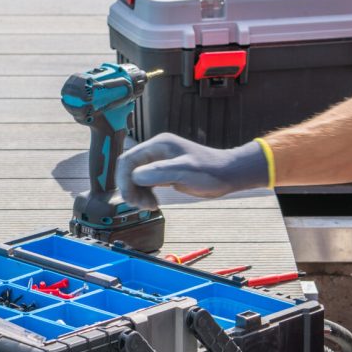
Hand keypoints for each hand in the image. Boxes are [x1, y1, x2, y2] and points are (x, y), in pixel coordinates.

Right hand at [116, 132, 268, 210]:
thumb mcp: (184, 171)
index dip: (124, 180)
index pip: (128, 159)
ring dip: (137, 194)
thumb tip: (135, 176)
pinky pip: (145, 183)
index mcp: (158, 145)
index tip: (130, 198)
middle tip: (141, 206)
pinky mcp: (164, 172)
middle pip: (129, 169)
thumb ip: (159, 172)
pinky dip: (145, 194)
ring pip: (135, 178)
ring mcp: (159, 161)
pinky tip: (153, 204)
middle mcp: (156, 151)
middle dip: (130, 189)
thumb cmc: (210, 171)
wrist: (227, 174)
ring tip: (149, 206)